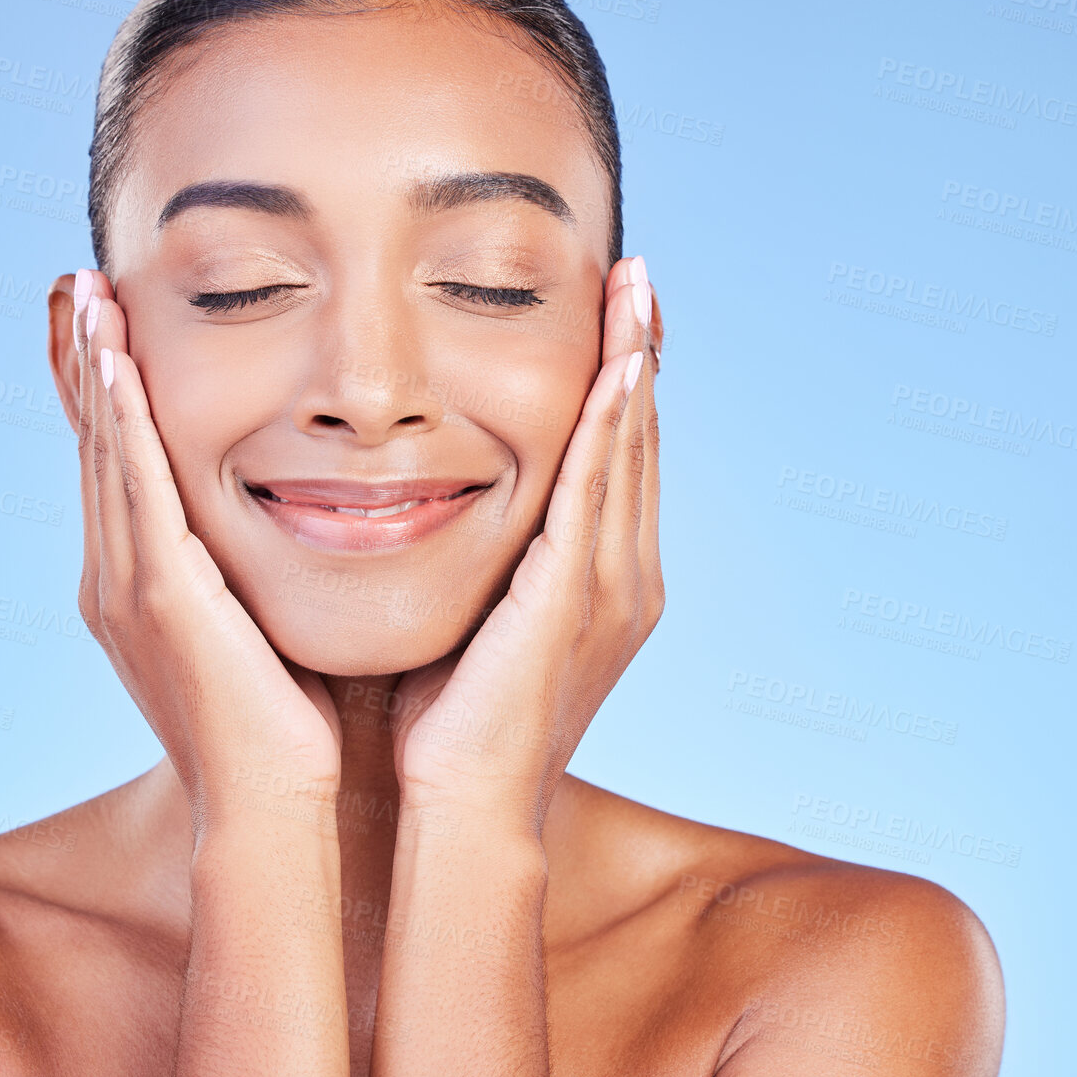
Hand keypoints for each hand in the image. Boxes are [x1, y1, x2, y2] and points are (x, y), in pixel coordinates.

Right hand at [68, 270, 342, 829]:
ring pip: (106, 456)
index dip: (103, 395)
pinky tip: (117, 363)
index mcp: (137, 587)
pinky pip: (136, 491)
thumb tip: (292, 523)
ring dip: (94, 370)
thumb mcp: (254, 627)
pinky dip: (121, 424)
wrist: (273, 809)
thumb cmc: (282, 728)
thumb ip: (247, 572)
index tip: (104, 324)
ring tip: (87, 292)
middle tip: (79, 283)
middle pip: (95, 447)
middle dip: (85, 363)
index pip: (116, 468)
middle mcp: (114, 581)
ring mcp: (127, 589)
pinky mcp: (159, 597)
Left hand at [387, 255, 663, 830]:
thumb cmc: (455, 722)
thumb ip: (488, 557)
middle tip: (636, 272)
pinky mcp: (575, 594)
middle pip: (640, 439)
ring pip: (631, 449)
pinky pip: (600, 488)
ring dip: (634, 361)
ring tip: (635, 285)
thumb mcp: (481, 615)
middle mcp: (626, 575)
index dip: (621, 383)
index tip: (613, 312)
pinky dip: (612, 422)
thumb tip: (436, 501)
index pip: (620, 459)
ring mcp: (610, 586)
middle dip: (639, 351)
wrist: (463, 804)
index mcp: (605, 581)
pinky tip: (619, 361)